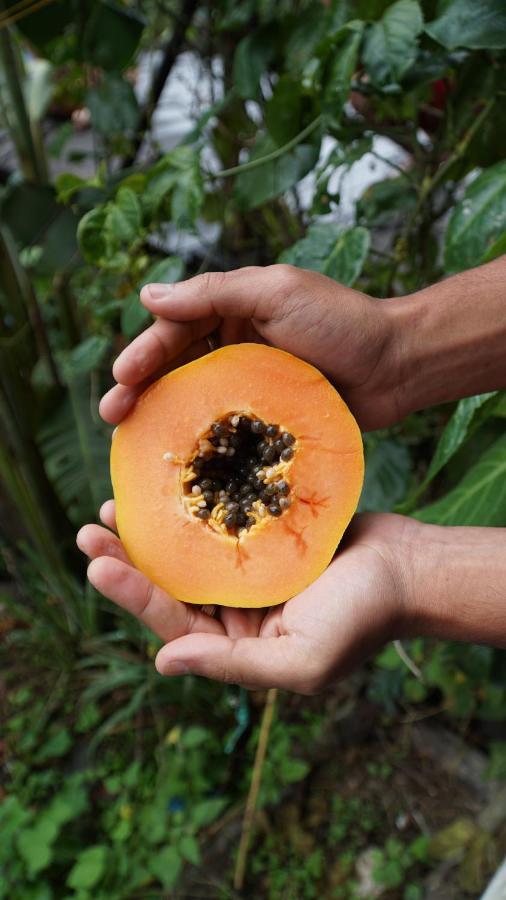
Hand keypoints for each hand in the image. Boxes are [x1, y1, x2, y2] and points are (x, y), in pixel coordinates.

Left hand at [77, 510, 415, 692]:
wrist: (409, 568)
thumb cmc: (362, 618)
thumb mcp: (300, 659)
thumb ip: (232, 665)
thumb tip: (163, 663)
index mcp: (239, 643)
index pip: (174, 622)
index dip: (132, 593)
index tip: (96, 563)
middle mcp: (237, 608)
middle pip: (171, 585)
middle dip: (128, 559)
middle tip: (91, 529)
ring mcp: (250, 568)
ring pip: (187, 549)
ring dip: (151, 529)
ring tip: (115, 503)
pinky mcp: (264, 532)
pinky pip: (218, 519)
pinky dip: (191, 504)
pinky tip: (170, 483)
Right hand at [101, 265, 399, 430]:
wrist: (397, 366)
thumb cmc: (341, 322)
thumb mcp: (275, 292)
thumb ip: (213, 293)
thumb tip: (146, 295)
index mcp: (233, 313)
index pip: (176, 330)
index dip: (145, 354)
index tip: (121, 378)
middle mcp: (236, 348)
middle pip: (176, 368)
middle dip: (140, 390)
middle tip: (112, 416)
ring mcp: (251, 388)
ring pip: (195, 402)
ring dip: (163, 419)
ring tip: (132, 442)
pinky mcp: (268, 422)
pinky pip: (227, 432)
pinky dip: (203, 445)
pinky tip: (182, 465)